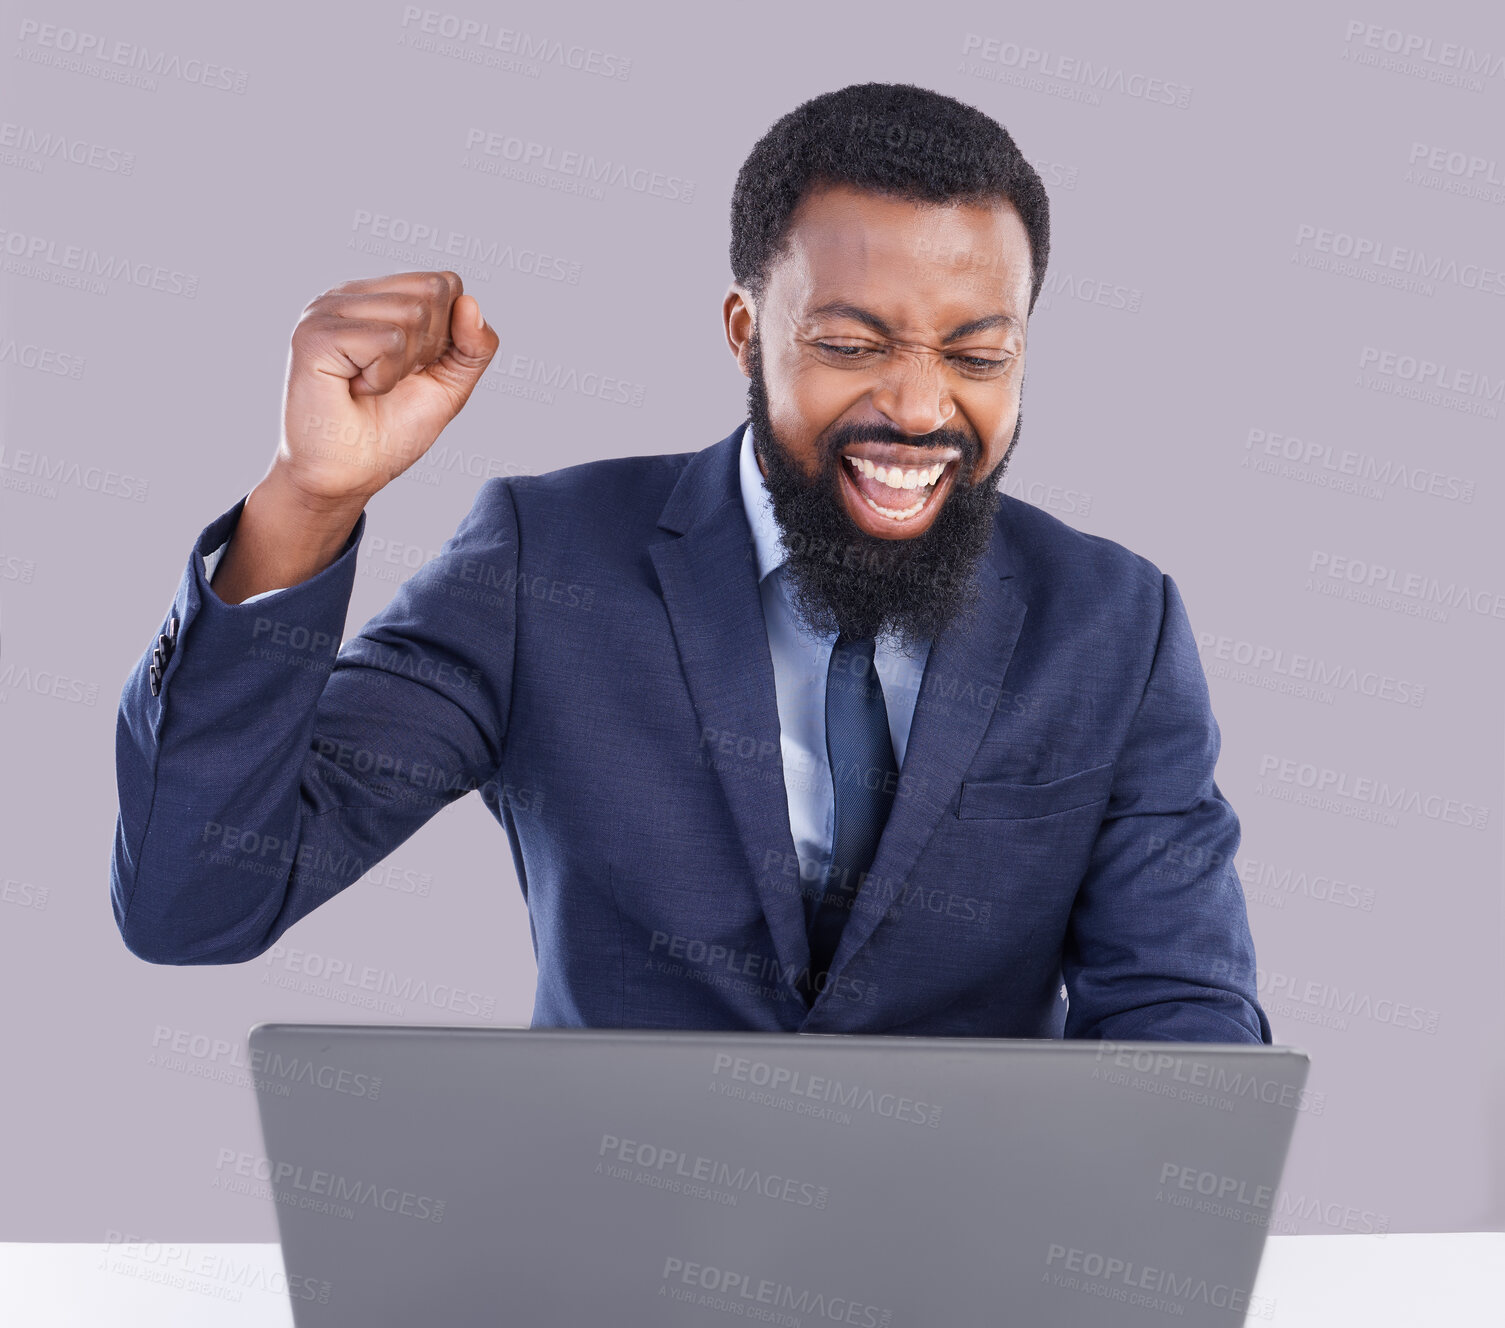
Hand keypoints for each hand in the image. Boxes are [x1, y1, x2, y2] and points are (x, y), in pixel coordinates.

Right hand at [277, 270, 498, 504]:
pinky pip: (387, 339)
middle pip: (434, 291)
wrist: (349, 475)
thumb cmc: (390, 431)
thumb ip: (473, 346)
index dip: (447, 335)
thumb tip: (470, 303)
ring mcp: (327, 309)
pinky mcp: (315, 334)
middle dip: (427, 349)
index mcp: (377, 297)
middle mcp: (349, 294)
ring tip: (369, 385)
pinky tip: (354, 389)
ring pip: (412, 314)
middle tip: (388, 380)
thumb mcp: (449, 385)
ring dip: (403, 366)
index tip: (413, 370)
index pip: (446, 283)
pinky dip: (383, 377)